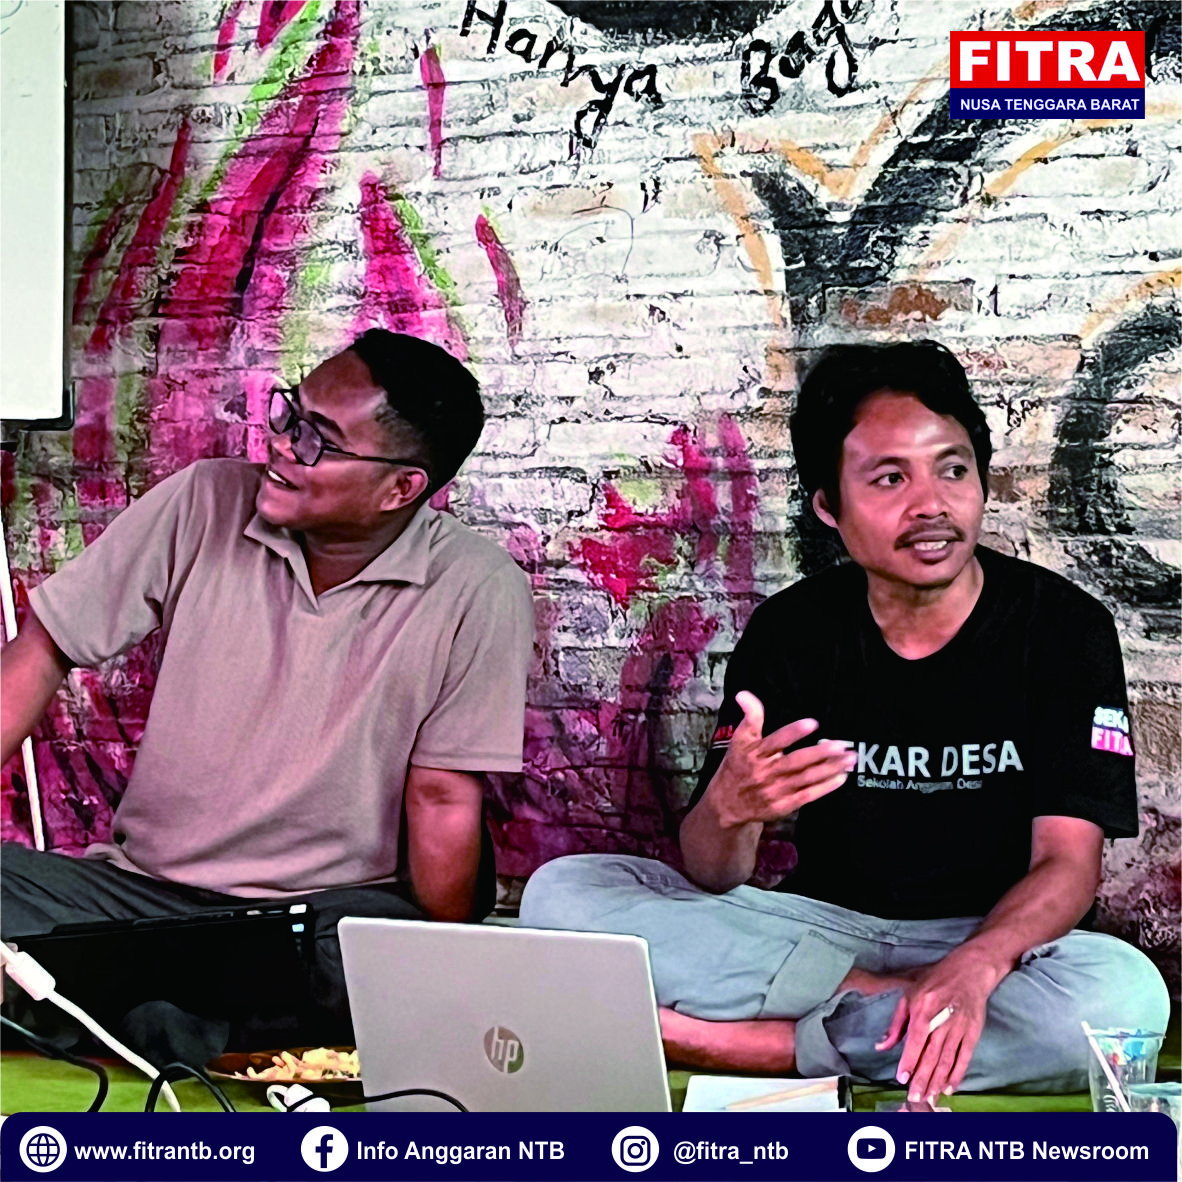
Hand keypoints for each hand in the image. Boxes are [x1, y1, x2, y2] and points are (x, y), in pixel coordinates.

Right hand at [707, 691, 855, 827]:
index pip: (776, 741)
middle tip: (842, 745)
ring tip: (849, 759)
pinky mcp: (783, 805)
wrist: (727, 804)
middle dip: (821, 753)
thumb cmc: (737, 766)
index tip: (813, 723)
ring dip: (830, 769)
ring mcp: (776, 790)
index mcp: (755, 753)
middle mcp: (766, 772)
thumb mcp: (739, 740)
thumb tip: (744, 694)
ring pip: (807, 778)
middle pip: (797, 761)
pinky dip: (825, 787)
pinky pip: (808, 796)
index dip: (794, 732)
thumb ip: (749, 717)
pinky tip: (841, 778)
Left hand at [875, 946, 1004, 1102]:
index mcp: (923, 1009)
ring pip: (947, 1060)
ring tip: (929, 1097)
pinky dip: (957, 1074)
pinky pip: (964, 1057)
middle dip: (922, 1078)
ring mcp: (959, 1028)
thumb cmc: (934, 981)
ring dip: (937, 1080)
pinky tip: (949, 1088)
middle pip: (931, 1055)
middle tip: (915, 1098)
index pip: (915, 1039)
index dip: (909, 1060)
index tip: (902, 1079)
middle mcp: (941, 1020)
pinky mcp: (973, 1033)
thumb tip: (881, 1046)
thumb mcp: (909, 995)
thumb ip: (896, 1024)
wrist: (969, 971)